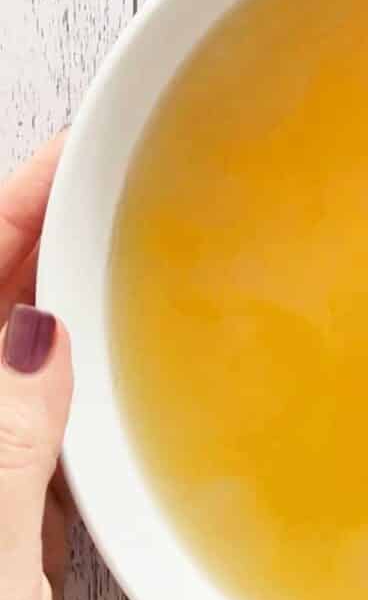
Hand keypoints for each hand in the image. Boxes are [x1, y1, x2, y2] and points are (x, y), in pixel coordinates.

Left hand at [0, 131, 73, 599]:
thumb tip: (28, 334)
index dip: (4, 213)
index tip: (70, 157)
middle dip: (34, 249)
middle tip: (111, 191)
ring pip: (8, 381)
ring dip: (58, 318)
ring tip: (123, 262)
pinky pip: (33, 442)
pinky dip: (74, 401)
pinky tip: (112, 380)